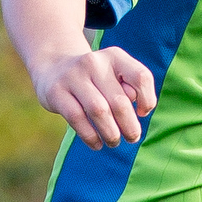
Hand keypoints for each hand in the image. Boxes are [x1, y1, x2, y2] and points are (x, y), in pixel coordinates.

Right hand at [35, 46, 156, 148]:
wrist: (53, 67)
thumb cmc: (95, 79)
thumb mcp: (114, 75)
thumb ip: (130, 89)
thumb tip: (138, 111)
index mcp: (114, 56)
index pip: (141, 77)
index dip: (147, 99)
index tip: (142, 112)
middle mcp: (94, 62)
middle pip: (119, 101)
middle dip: (130, 126)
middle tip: (132, 138)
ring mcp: (73, 76)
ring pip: (99, 111)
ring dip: (111, 133)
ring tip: (114, 142)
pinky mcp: (56, 91)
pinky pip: (77, 118)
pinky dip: (90, 136)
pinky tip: (97, 144)